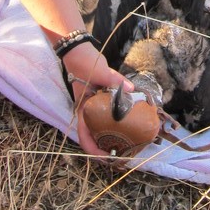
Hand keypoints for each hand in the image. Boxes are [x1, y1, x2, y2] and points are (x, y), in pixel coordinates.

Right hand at [61, 41, 134, 155]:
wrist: (78, 50)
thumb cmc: (85, 63)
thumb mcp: (100, 72)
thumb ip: (115, 80)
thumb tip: (131, 90)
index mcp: (83, 109)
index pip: (84, 136)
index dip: (94, 151)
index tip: (108, 158)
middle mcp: (86, 112)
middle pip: (93, 137)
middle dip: (105, 150)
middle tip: (123, 156)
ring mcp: (92, 107)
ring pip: (99, 129)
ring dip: (109, 140)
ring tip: (126, 146)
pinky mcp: (99, 101)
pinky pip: (105, 118)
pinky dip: (114, 125)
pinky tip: (127, 125)